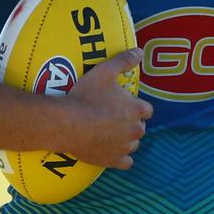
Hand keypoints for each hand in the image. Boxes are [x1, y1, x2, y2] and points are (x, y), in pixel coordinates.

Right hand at [61, 48, 152, 169]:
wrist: (67, 123)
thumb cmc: (86, 96)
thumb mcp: (104, 71)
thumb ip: (124, 60)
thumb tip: (140, 51)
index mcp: (136, 109)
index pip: (146, 110)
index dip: (135, 106)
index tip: (123, 104)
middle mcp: (135, 130)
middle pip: (139, 127)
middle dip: (130, 122)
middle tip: (112, 116)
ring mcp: (125, 147)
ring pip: (133, 144)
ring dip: (125, 138)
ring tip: (109, 132)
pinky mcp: (114, 161)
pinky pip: (126, 162)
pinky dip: (121, 157)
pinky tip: (112, 151)